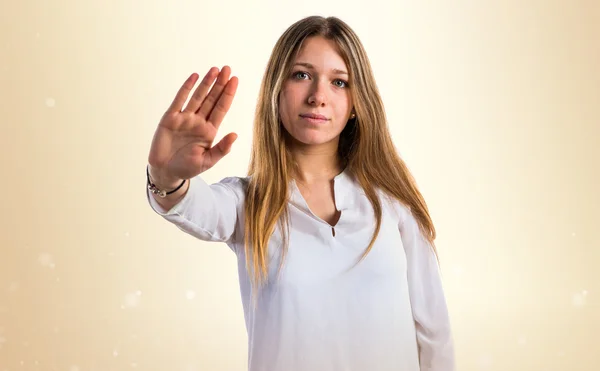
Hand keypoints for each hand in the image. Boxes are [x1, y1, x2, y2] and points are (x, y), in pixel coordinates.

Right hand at [147, 66, 238, 183]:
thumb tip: (235, 135)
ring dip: (206, 83)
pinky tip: (195, 77)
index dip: (228, 94)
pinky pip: (180, 100)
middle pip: (212, 99)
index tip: (235, 80)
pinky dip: (187, 88)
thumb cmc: (187, 168)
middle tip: (228, 69)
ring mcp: (185, 118)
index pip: (221, 108)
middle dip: (220, 84)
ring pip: (198, 96)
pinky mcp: (170, 118)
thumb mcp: (207, 161)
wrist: (166, 171)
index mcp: (210, 131)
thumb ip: (221, 149)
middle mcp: (199, 121)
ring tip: (215, 69)